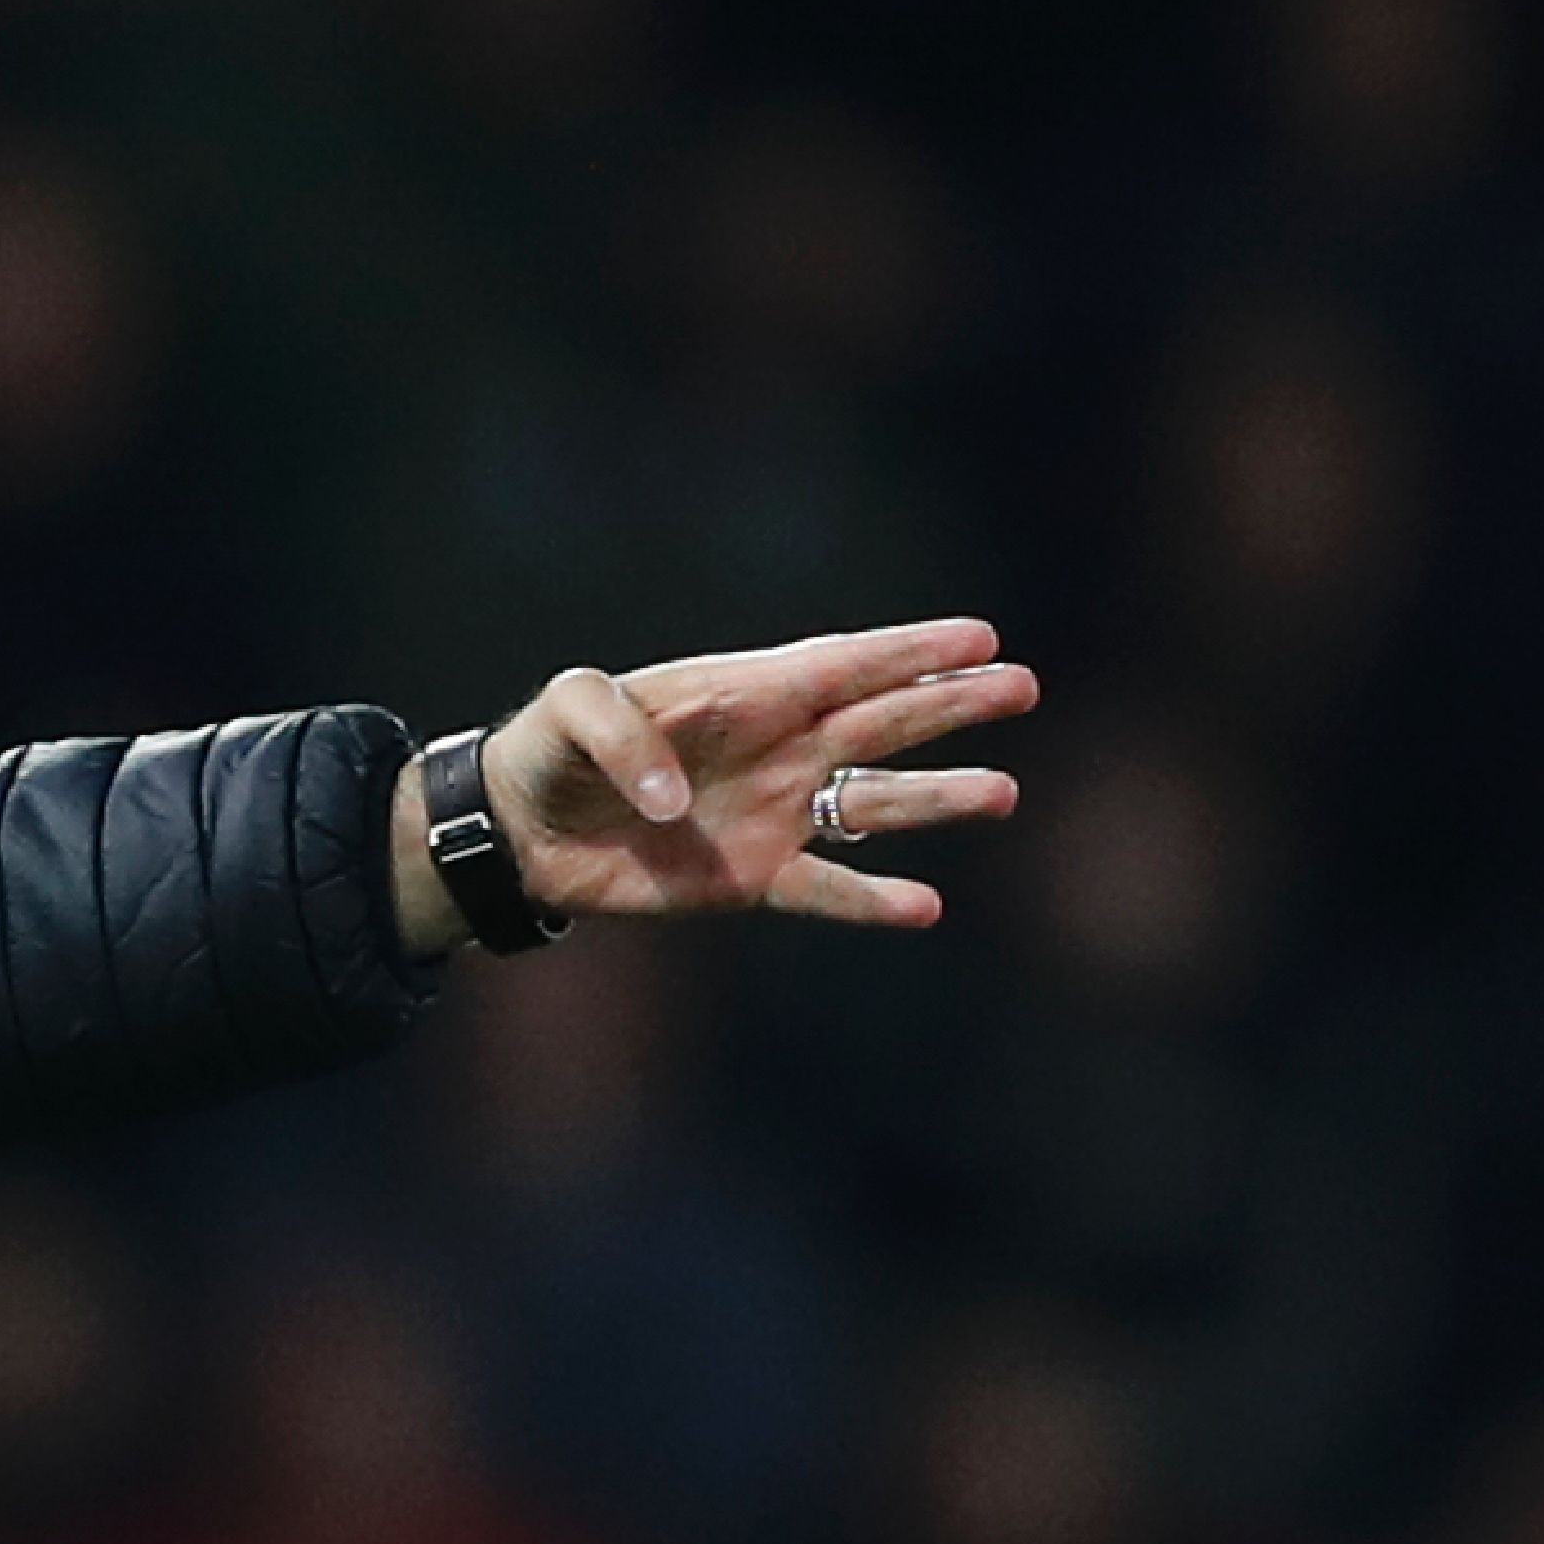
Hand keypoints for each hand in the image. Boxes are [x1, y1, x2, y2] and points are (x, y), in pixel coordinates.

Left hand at [395, 621, 1035, 950]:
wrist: (520, 832)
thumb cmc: (546, 749)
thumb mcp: (569, 711)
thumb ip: (621, 735)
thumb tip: (677, 805)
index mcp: (742, 694)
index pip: (842, 666)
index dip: (909, 652)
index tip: (979, 638)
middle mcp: (774, 749)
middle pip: (881, 723)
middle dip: (950, 704)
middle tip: (1023, 686)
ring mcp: (772, 814)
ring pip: (874, 804)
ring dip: (937, 798)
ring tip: (1002, 791)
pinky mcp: (752, 878)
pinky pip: (827, 892)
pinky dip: (875, 900)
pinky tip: (927, 906)